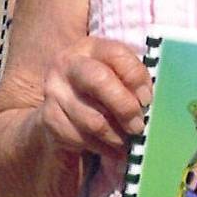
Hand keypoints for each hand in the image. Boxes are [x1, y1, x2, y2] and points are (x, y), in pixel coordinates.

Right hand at [39, 36, 151, 159]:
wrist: (61, 104)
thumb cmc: (101, 86)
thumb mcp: (116, 73)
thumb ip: (132, 80)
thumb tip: (146, 103)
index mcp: (90, 47)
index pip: (117, 55)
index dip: (136, 79)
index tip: (147, 100)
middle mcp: (68, 64)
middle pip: (99, 81)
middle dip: (125, 107)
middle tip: (138, 126)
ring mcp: (55, 91)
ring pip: (93, 119)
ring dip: (116, 135)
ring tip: (128, 140)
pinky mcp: (49, 118)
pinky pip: (81, 138)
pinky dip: (102, 148)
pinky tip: (113, 149)